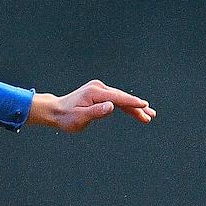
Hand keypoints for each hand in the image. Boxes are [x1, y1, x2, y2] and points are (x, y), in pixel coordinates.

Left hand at [30, 80, 155, 132]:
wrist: (55, 111)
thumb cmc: (65, 117)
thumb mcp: (79, 118)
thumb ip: (95, 112)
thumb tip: (111, 106)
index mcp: (94, 93)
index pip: (117, 98)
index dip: (132, 102)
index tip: (144, 105)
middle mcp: (98, 88)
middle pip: (122, 98)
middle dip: (137, 107)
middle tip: (151, 116)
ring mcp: (99, 89)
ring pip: (121, 98)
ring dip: (134, 107)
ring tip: (149, 115)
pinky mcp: (99, 92)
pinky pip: (116, 99)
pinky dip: (125, 105)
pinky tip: (135, 110)